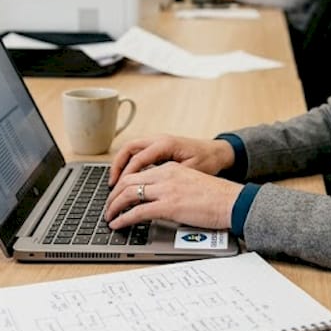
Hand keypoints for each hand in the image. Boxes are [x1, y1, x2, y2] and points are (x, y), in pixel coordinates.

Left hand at [103, 162, 240, 230]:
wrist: (231, 201)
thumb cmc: (216, 197)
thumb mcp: (190, 183)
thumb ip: (172, 187)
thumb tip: (159, 201)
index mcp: (170, 168)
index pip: (138, 173)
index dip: (123, 185)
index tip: (117, 195)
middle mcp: (165, 175)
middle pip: (128, 181)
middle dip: (113, 195)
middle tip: (108, 207)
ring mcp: (166, 190)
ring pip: (128, 194)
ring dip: (114, 207)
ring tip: (109, 217)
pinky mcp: (168, 206)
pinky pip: (137, 212)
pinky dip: (123, 219)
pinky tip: (118, 225)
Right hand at [108, 134, 234, 185]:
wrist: (218, 152)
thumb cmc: (208, 160)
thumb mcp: (191, 171)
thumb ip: (172, 178)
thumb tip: (153, 191)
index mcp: (166, 144)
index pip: (138, 159)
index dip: (127, 175)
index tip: (119, 189)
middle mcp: (159, 139)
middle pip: (128, 149)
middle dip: (117, 167)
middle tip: (112, 185)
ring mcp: (157, 141)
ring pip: (131, 149)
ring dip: (121, 164)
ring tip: (115, 183)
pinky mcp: (158, 147)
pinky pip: (138, 152)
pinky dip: (129, 163)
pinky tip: (127, 178)